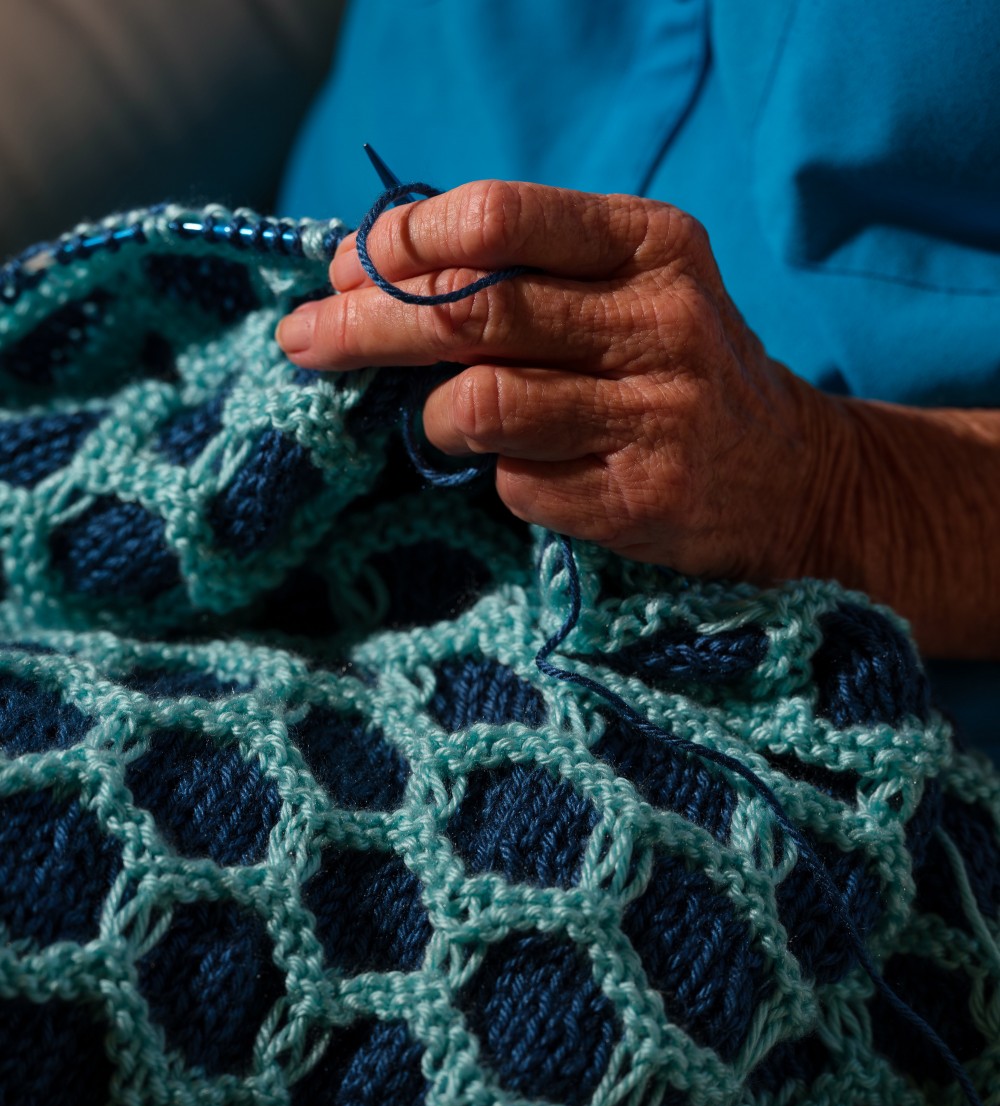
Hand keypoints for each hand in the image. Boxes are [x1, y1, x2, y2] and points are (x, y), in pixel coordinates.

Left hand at [275, 180, 845, 583]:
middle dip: (365, 327)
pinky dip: (498, 477)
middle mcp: (661, 322)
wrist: (794, 475)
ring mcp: (657, 416)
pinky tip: (531, 470)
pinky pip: (518, 485)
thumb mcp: (630, 289)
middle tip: (303, 339)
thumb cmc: (677, 370)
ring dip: (433, 417)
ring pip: (481, 407)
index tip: (348, 268)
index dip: (403, 243)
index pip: (500, 219)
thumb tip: (371, 272)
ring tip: (438, 422)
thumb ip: (528, 270)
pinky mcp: (642, 500)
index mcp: (652, 245)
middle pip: (471, 315)